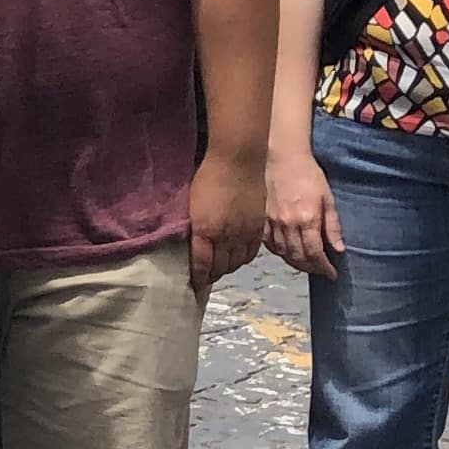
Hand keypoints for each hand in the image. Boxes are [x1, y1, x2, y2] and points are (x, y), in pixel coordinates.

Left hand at [186, 146, 267, 288]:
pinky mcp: (257, 227)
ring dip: (226, 269)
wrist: (237, 161)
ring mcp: (244, 233)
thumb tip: (190, 243)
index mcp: (205, 231)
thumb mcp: (191, 205)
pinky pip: (250, 253)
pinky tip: (235, 257)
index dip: (197, 279)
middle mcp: (226, 237)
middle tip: (204, 277)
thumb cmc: (207, 177)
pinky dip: (241, 259)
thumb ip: (193, 227)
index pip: (201, 265)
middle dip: (210, 275)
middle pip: (219, 268)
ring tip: (219, 268)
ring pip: (235, 263)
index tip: (193, 287)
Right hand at [262, 150, 340, 277]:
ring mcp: (271, 222)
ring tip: (306, 263)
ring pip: (282, 253)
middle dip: (311, 268)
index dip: (324, 268)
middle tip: (321, 270)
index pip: (315, 253)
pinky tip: (287, 251)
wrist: (282, 158)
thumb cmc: (308, 175)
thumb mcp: (327, 198)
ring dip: (296, 262)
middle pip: (298, 257)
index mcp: (307, 219)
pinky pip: (268, 244)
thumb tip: (338, 249)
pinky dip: (279, 252)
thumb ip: (333, 226)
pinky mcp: (260, 219)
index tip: (332, 274)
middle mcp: (287, 224)